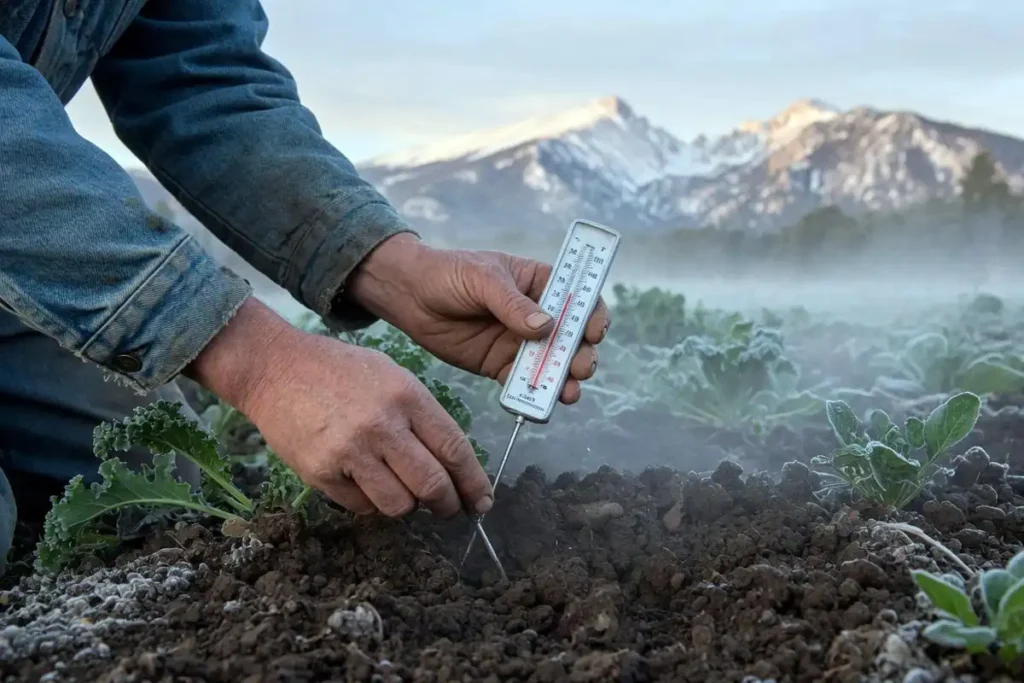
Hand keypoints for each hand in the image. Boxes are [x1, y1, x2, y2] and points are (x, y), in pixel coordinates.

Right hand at [185, 298, 494, 517]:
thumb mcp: (391, 376)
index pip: (453, 449)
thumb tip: (452, 462)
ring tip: (402, 493)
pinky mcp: (321, 472)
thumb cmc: (339, 371)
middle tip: (447, 508)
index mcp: (406, 396)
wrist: (275, 368)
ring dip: (407, 506)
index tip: (481, 501)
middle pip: (432, 485)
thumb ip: (422, 416)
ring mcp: (350, 451)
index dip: (473, 482)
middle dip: (447, 505)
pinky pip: (361, 507)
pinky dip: (370, 503)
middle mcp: (382, 425)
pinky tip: (366, 483)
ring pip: (399, 505)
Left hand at [346, 234, 610, 403]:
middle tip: (580, 368)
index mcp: (539, 283)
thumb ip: (512, 303)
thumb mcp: (482, 278)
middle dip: (581, 354)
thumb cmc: (448, 273)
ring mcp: (519, 342)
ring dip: (564, 379)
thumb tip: (545, 326)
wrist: (409, 296)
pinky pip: (523, 382)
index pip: (578, 298)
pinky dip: (534, 395)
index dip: (592, 315)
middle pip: (572, 337)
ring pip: (552, 364)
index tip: (594, 331)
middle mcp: (536, 314)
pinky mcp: (500, 365)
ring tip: (568, 393)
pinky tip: (541, 405)